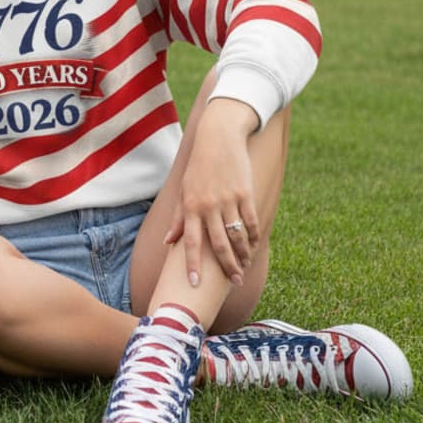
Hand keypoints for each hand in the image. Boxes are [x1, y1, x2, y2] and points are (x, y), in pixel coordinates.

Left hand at [164, 98, 259, 285]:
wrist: (218, 138)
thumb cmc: (198, 168)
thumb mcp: (183, 190)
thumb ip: (178, 218)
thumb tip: (168, 242)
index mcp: (190, 206)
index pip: (189, 242)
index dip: (192, 264)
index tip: (194, 285)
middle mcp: (208, 205)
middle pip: (217, 244)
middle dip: (226, 267)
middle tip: (234, 283)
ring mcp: (228, 199)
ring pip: (237, 236)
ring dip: (243, 255)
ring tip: (244, 266)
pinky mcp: (245, 192)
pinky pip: (251, 221)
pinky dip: (254, 236)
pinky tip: (254, 246)